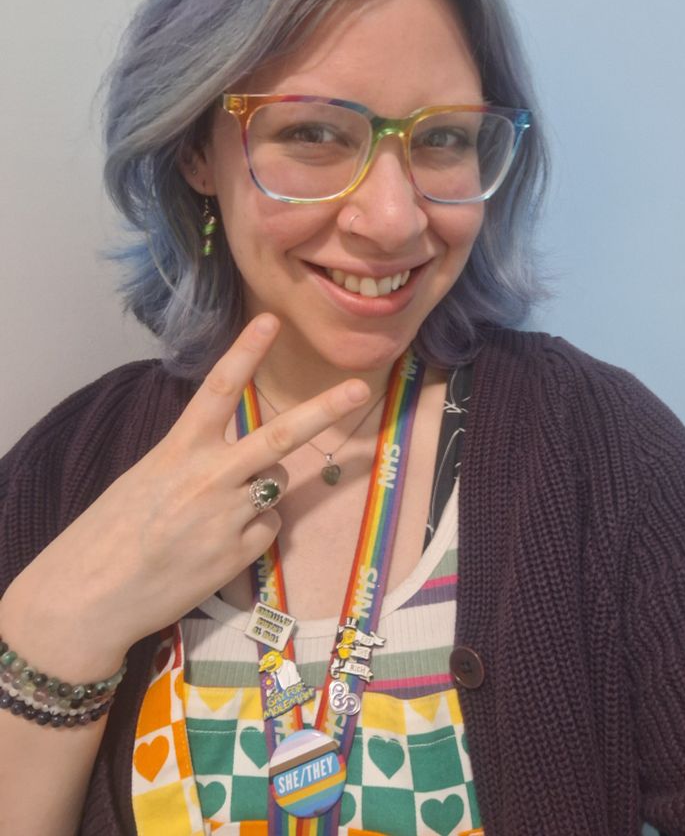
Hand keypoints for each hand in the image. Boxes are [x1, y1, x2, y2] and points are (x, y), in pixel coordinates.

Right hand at [0, 314, 368, 676]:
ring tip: (222, 508)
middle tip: (360, 388)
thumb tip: (244, 463)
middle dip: (324, 409)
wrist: (89, 596)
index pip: (218, 389)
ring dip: (267, 484)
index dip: (245, 352)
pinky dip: (256, 528)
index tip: (271, 321)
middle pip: (280, 436)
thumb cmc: (112, 531)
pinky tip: (220, 544)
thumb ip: (196, 461)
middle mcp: (210, 477)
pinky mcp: (239, 555)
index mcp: (178, 450)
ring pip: (278, 482)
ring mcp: (229, 516)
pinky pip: (269, 526)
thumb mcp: (148, 477)